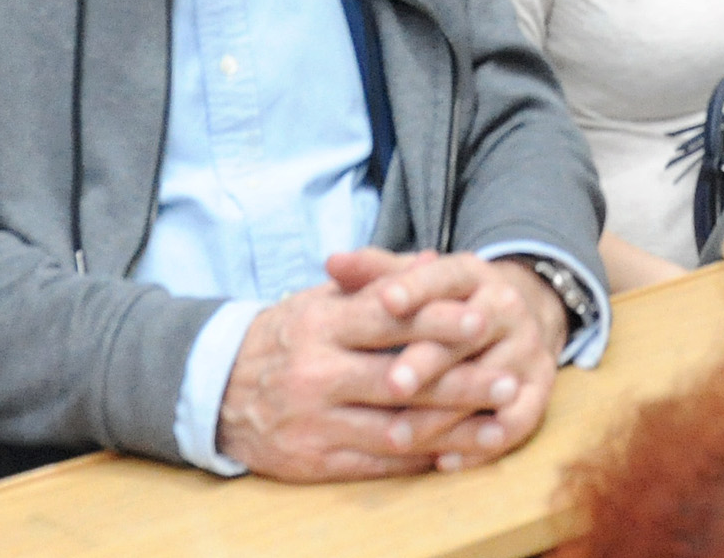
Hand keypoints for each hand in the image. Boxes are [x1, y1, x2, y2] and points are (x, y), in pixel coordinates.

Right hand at [214, 250, 561, 480]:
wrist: (214, 391)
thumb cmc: (284, 337)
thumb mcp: (320, 300)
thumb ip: (377, 282)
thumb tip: (433, 259)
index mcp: (320, 326)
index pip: (388, 319)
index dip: (438, 319)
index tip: (484, 317)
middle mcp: (317, 374)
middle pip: (400, 379)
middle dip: (459, 381)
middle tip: (509, 379)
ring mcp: (315, 422)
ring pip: (394, 428)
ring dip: (450, 429)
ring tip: (496, 423)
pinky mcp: (313, 461)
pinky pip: (375, 463)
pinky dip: (418, 460)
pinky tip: (455, 455)